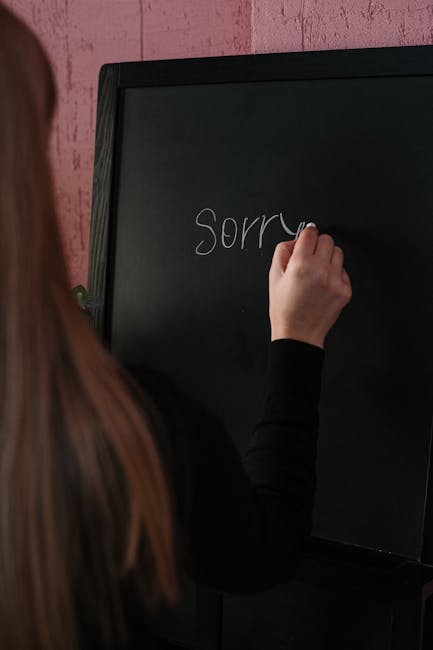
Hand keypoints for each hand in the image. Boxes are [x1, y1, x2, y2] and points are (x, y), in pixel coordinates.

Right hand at [268, 225, 351, 347]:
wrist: (298, 333)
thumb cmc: (284, 308)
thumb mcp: (273, 276)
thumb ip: (282, 251)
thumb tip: (297, 240)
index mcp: (300, 265)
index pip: (311, 233)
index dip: (306, 234)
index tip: (306, 239)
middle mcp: (320, 270)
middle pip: (327, 239)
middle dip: (317, 245)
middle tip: (310, 258)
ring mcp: (335, 281)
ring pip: (338, 252)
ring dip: (328, 257)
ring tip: (317, 272)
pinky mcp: (345, 290)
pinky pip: (343, 270)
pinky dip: (335, 273)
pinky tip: (323, 285)